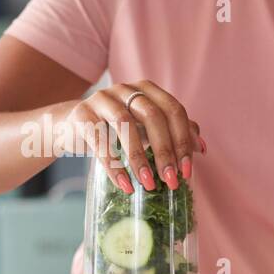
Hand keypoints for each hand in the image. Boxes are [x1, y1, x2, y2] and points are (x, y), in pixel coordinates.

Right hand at [64, 79, 205, 193]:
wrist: (73, 126)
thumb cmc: (115, 129)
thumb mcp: (145, 128)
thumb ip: (172, 132)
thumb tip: (201, 148)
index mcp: (147, 90)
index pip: (174, 110)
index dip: (183, 141)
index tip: (187, 171)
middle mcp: (126, 89)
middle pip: (153, 116)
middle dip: (165, 152)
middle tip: (170, 181)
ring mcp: (102, 98)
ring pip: (125, 124)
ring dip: (139, 158)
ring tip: (148, 185)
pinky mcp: (82, 114)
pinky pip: (99, 140)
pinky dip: (113, 165)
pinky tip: (124, 184)